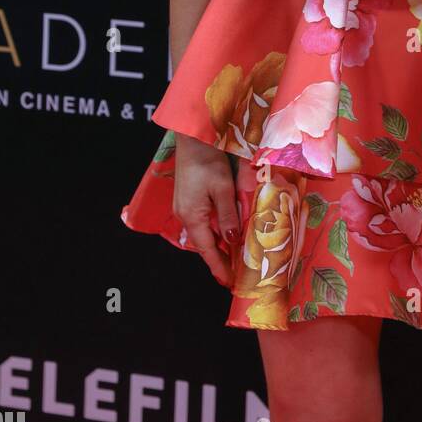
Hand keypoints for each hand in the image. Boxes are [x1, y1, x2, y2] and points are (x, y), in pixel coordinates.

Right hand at [172, 134, 240, 288]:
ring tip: (235, 258)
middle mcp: (185, 215)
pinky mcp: (189, 199)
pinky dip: (215, 230)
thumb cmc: (208, 160)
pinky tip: (227, 232)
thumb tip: (232, 241)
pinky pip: (203, 221)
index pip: (207, 250)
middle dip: (219, 259)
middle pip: (204, 244)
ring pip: (204, 233)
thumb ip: (228, 215)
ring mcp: (185, 207)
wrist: (193, 138)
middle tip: (236, 274)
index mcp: (192, 216)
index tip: (228, 283)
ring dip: (218, 245)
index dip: (219, 267)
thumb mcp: (223, 188)